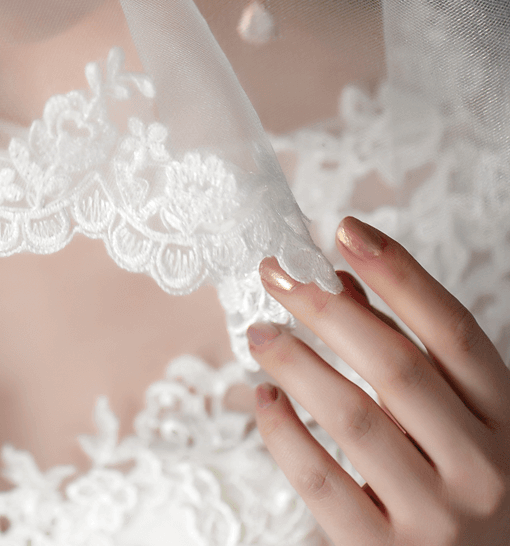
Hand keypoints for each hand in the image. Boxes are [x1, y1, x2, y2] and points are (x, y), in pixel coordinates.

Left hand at [249, 216, 509, 544]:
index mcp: (507, 424)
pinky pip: (320, 479)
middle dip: (326, 307)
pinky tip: (264, 396)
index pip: (454, 332)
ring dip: (295, 361)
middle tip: (276, 273)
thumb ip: (403, 352)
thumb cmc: (457, 490)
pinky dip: (282, 430)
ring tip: (260, 331)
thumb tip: (339, 278)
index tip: (344, 228)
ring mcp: (438, 519)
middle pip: (396, 366)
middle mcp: (483, 471)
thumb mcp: (453, 420)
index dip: (399, 272)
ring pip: (352, 417)